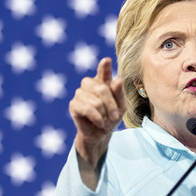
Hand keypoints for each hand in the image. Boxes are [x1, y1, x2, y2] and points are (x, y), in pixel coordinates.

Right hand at [69, 57, 124, 187]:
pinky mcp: (74, 105)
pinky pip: (87, 109)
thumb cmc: (111, 117)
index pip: (103, 71)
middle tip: (115, 117)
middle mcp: (90, 84)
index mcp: (103, 81)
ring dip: (103, 114)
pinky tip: (99, 122)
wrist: (100, 134)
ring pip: (95, 101)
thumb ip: (119, 94)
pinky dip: (96, 117)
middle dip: (111, 105)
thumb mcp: (121, 107)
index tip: (106, 61)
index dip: (104, 66)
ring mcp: (80, 93)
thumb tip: (117, 80)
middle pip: (101, 89)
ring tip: (104, 120)